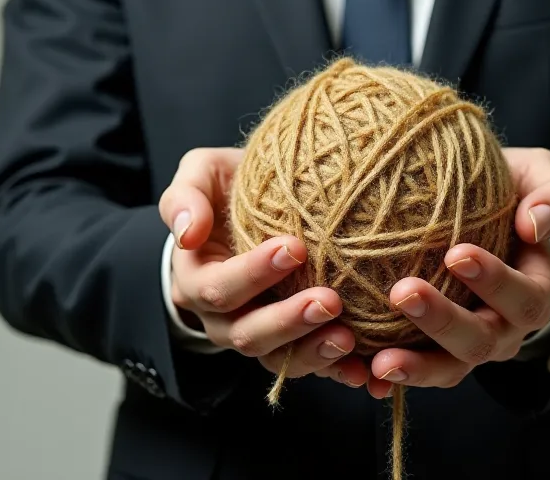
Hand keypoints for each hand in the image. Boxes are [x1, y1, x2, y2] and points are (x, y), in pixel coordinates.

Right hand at [158, 148, 370, 387]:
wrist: (246, 216)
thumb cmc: (224, 193)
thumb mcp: (199, 178)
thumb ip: (186, 198)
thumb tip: (187, 233)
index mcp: (197, 280)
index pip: (218, 288)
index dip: (253, 274)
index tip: (295, 248)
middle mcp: (221, 319)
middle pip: (247, 333)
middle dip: (289, 320)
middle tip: (330, 300)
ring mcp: (257, 336)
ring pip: (278, 359)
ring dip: (313, 352)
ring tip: (348, 338)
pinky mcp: (290, 346)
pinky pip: (310, 366)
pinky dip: (336, 370)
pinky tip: (364, 370)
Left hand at [365, 148, 549, 398]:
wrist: (476, 212)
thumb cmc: (508, 192)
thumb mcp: (538, 178)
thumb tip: (535, 225)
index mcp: (536, 290)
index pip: (524, 296)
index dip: (495, 281)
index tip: (456, 253)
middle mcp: (506, 328)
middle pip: (483, 340)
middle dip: (444, 321)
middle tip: (403, 293)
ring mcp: (469, 347)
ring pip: (449, 369)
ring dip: (417, 366)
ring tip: (380, 361)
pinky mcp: (434, 355)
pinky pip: (416, 374)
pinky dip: (389, 379)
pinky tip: (361, 374)